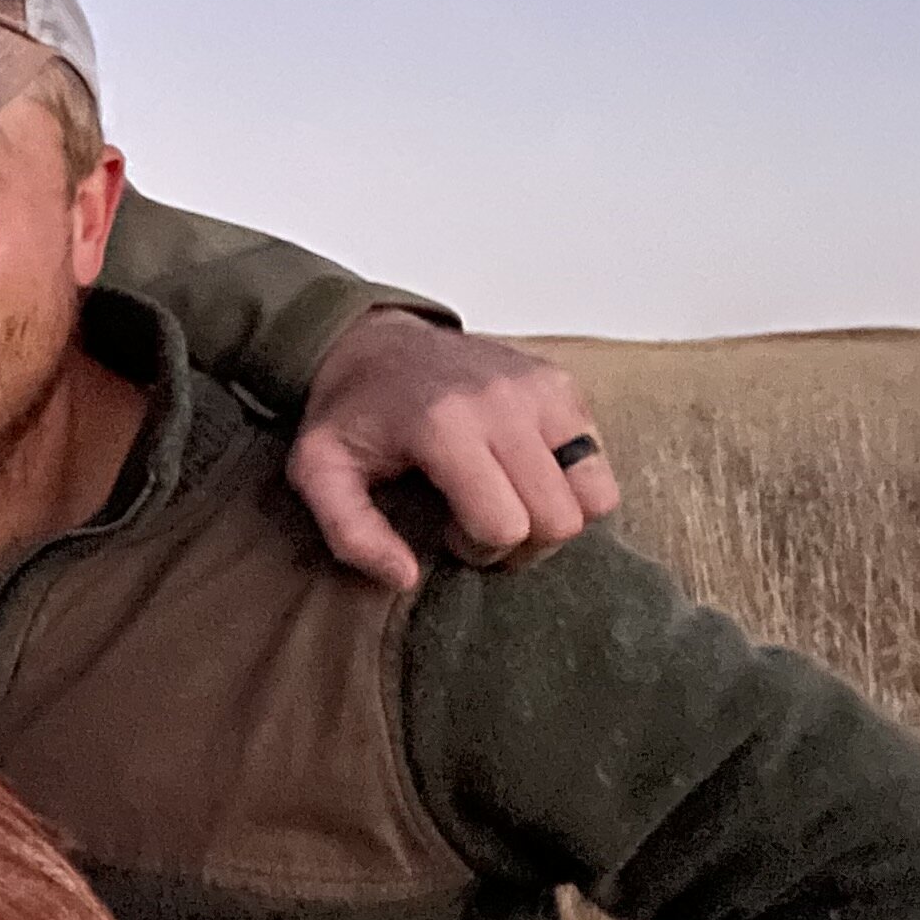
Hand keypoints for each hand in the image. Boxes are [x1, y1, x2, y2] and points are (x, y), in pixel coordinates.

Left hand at [289, 310, 618, 591]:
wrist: (376, 343)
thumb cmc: (352, 414)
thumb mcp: (318, 474)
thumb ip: (351, 535)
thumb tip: (406, 576)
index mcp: (444, 426)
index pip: (505, 526)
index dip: (477, 548)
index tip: (446, 530)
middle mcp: (503, 402)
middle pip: (558, 519)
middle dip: (521, 542)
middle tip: (479, 522)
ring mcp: (541, 388)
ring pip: (596, 496)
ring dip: (555, 515)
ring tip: (509, 501)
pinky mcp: (563, 384)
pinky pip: (600, 463)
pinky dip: (572, 483)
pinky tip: (524, 474)